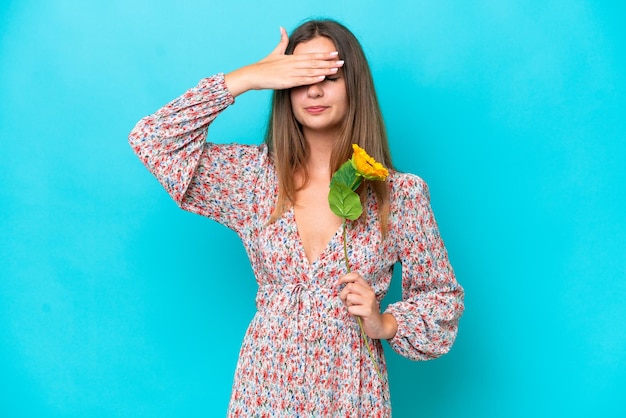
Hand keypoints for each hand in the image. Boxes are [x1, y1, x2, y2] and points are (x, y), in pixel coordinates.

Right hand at [224, 27, 343, 95]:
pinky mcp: (287, 82)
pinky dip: (313, 79)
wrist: (253, 75)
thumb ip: (281, 41)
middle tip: (342, 62)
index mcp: (292, 58)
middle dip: (329, 62)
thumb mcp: (274, 52)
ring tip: (336, 70)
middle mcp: (293, 64)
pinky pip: (302, 80)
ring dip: (324, 70)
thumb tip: (282, 27)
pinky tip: (322, 78)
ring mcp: (291, 73)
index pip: (312, 55)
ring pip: (311, 71)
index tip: (336, 53)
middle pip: (315, 62)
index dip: (324, 54)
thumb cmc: (264, 65)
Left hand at [336, 272, 397, 339]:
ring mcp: (369, 301)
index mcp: (367, 288)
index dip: (345, 277)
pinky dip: (351, 313)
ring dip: (348, 305)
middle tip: (346, 302)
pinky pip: (351, 308)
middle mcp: (369, 293)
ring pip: (350, 297)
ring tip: (354, 309)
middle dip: (343, 294)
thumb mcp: (358, 299)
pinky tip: (357, 315)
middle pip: (350, 286)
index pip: (356, 276)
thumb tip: (338, 283)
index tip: (337, 283)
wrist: (377, 326)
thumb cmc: (364, 312)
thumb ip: (351, 291)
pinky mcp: (368, 311)